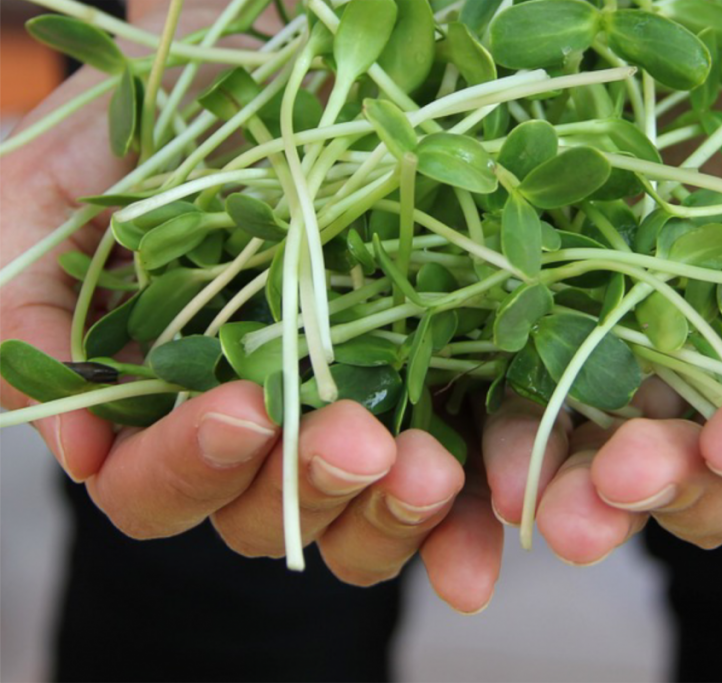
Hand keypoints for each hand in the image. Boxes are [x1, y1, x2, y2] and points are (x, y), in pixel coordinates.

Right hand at [0, 3, 501, 613]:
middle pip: (264, 517)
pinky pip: (440, 484)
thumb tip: (79, 448)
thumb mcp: (47, 198)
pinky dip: (459, 518)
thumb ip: (33, 313)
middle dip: (307, 483)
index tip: (242, 407)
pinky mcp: (420, 395)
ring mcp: (338, 420)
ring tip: (425, 466)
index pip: (157, 486)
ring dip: (388, 509)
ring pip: (354, 517)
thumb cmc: (134, 131)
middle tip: (355, 436)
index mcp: (157, 405)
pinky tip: (480, 522)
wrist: (236, 69)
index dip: (190, 465)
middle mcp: (252, 434)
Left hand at [480, 61, 721, 564]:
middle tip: (623, 479)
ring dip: (579, 495)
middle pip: (700, 478)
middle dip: (665, 488)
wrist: (720, 48)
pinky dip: (515, 446)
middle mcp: (714, 389)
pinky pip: (529, 406)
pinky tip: (494, 473)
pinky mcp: (553, 338)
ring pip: (607, 466)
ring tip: (552, 506)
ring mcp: (630, 369)